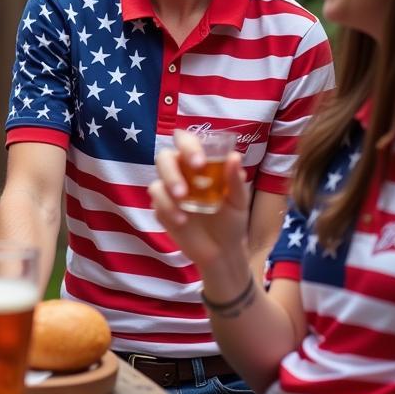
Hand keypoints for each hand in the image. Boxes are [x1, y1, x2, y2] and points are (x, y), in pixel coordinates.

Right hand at [148, 129, 250, 270]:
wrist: (222, 252)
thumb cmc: (232, 220)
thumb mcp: (239, 201)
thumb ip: (234, 180)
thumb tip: (234, 156)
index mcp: (198, 164)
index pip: (185, 141)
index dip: (187, 146)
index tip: (199, 163)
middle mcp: (180, 173)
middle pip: (164, 158)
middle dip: (171, 171)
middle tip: (184, 191)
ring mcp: (168, 191)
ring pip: (155, 181)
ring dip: (167, 195)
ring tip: (183, 208)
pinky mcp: (161, 209)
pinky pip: (155, 203)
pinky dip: (167, 210)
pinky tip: (181, 221)